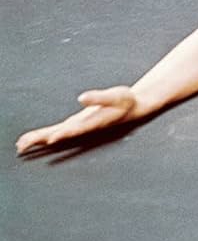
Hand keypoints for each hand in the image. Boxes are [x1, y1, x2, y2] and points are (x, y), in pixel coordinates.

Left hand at [16, 86, 138, 153]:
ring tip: (21, 145)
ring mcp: (80, 126)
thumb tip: (81, 98)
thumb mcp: (116, 95)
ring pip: (57, 134)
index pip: (75, 128)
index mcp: (94, 121)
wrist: (133, 108)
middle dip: (41, 139)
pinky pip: (59, 130)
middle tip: (22, 145)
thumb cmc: (126, 101)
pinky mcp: (79, 123)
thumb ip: (98, 97)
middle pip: (59, 134)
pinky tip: (38, 138)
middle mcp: (84, 126)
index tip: (50, 138)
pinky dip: (46, 135)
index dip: (63, 133)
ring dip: (39, 138)